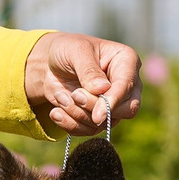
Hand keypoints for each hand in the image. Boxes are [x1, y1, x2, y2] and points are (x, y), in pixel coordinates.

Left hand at [25, 32, 141, 136]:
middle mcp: (126, 84)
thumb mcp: (75, 51)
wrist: (51, 64)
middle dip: (96, 109)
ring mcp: (114, 103)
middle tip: (74, 95)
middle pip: (126, 109)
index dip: (113, 102)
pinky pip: (89, 130)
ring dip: (77, 114)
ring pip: (105, 122)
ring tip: (60, 96)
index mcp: (126, 61)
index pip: (127, 86)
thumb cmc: (67, 49)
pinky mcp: (99, 116)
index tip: (97, 116)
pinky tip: (56, 112)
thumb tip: (103, 89)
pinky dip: (71, 124)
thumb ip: (88, 69)